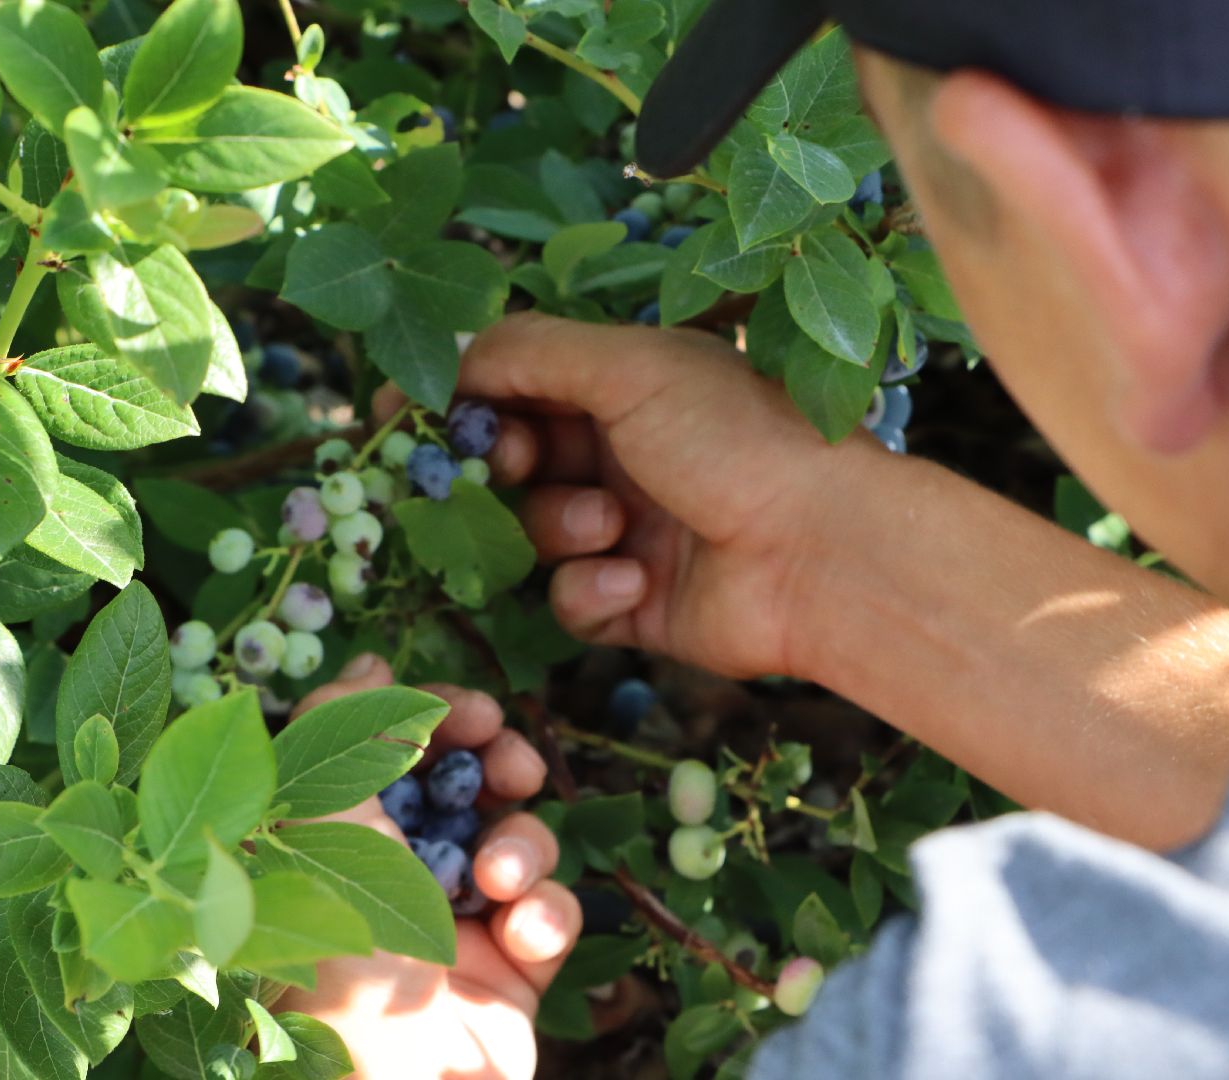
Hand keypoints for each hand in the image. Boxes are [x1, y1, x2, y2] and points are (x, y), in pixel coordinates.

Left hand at [277, 655, 582, 1079]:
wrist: (384, 1072)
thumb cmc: (336, 940)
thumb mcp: (318, 809)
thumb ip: (342, 722)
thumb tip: (373, 662)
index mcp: (347, 833)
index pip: (407, 752)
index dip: (447, 721)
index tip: (477, 712)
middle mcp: (401, 873)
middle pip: (475, 787)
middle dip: (502, 766)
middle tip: (511, 768)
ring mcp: (461, 924)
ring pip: (522, 843)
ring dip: (522, 846)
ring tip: (497, 879)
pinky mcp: (513, 974)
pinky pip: (553, 914)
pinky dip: (545, 915)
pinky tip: (520, 934)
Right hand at [436, 313, 892, 679]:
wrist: (823, 554)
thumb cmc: (738, 439)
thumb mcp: (632, 367)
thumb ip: (531, 352)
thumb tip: (449, 357)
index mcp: (631, 386)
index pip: (520, 383)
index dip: (464, 399)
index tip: (405, 417)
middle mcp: (626, 454)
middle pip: (514, 460)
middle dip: (506, 464)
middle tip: (511, 463)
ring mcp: (629, 531)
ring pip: (534, 533)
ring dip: (559, 527)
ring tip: (612, 526)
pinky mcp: (634, 603)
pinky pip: (568, 600)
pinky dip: (591, 589)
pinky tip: (637, 579)